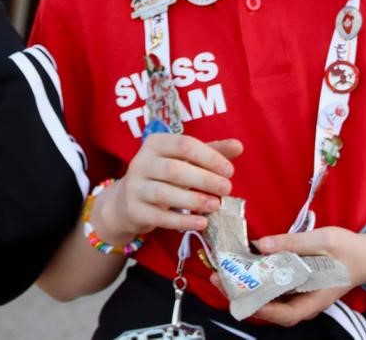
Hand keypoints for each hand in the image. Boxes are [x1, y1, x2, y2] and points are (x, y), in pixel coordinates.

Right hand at [94, 135, 243, 242]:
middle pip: (174, 169)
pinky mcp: (134, 210)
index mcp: (155, 143)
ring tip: (216, 205)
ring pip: (165, 193)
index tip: (229, 170)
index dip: (208, 157)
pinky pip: (160, 216)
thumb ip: (211, 152)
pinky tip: (201, 222)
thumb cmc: (163, 175)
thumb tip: (239, 146)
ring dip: (194, 200)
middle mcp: (141, 162)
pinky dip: (182, 220)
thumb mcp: (185, 159)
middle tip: (227, 189)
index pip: (184, 145)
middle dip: (204, 179)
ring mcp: (135, 187)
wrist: (127, 201)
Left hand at [209, 226, 365, 325]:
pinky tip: (241, 265)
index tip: (236, 293)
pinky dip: (255, 280)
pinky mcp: (294, 287)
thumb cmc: (348, 250)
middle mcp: (303, 304)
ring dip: (244, 287)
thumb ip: (292, 243)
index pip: (284, 314)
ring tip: (222, 271)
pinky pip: (272, 289)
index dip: (259, 307)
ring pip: (267, 300)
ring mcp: (299, 297)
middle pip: (269, 309)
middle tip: (218, 276)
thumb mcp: (323, 240)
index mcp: (314, 299)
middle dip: (241, 295)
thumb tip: (261, 244)